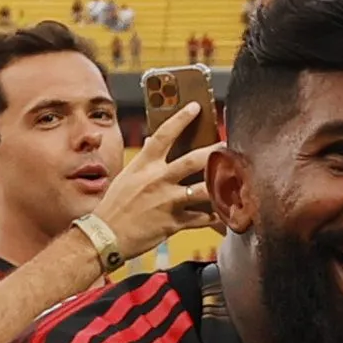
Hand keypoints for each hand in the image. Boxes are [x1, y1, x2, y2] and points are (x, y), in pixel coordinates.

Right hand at [94, 105, 221, 258]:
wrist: (106, 236)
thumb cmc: (114, 206)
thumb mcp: (127, 176)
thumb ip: (144, 160)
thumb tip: (152, 142)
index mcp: (144, 165)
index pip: (164, 135)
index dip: (181, 119)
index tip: (195, 107)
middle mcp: (157, 180)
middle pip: (192, 161)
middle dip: (213, 152)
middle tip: (228, 145)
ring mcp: (167, 201)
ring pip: (202, 190)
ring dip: (221, 185)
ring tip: (236, 180)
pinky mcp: (173, 222)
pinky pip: (201, 218)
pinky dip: (214, 216)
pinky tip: (223, 212)